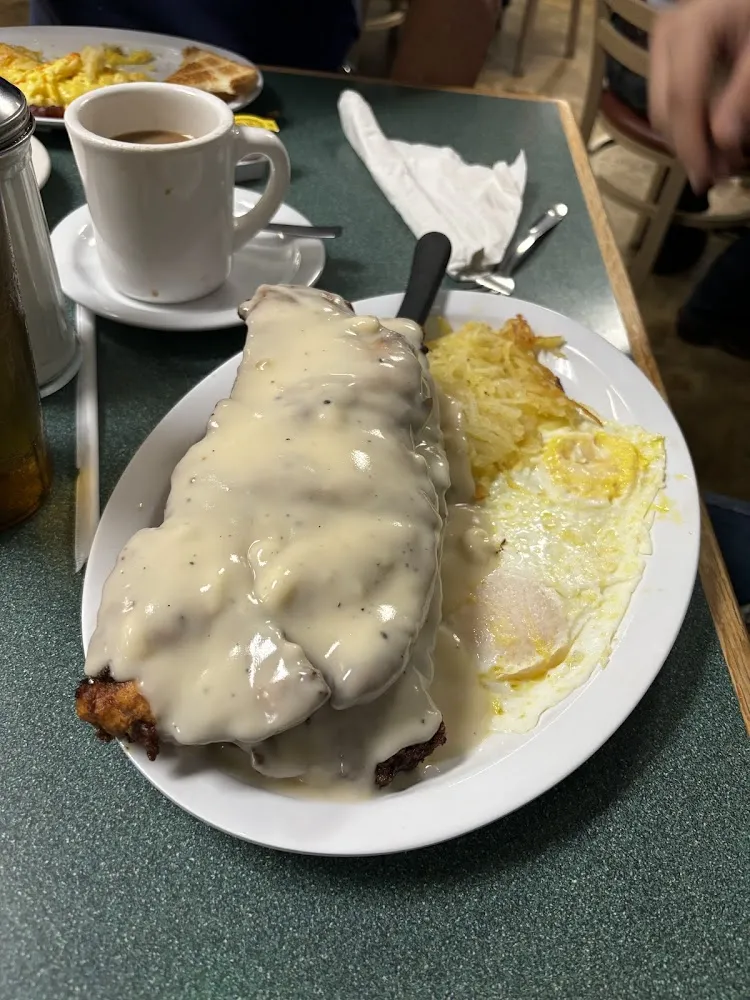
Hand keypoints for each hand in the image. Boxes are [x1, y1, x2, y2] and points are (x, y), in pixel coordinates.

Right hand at [649, 0, 749, 191]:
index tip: (706, 177)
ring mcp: (662, 46)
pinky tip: (708, 139)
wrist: (748, 1)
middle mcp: (666, 37)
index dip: (691, 144)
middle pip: (664, 110)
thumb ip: (743, 94)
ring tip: (717, 161)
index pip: (680, 99)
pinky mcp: (666, 56)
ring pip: (661, 112)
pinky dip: (687, 125)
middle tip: (717, 176)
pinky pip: (667, 102)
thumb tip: (724, 143)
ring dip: (686, 142)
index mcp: (690, 30)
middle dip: (688, 148)